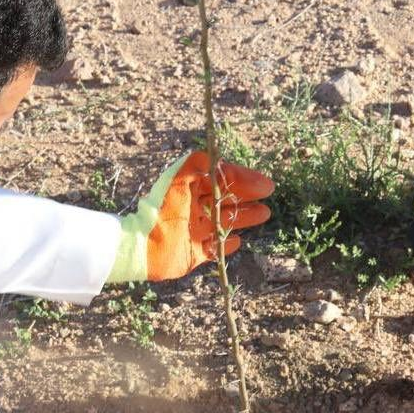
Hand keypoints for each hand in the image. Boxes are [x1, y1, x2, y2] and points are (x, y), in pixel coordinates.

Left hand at [106, 151, 273, 283]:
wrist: (145, 246)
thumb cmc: (161, 209)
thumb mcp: (177, 179)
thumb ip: (195, 164)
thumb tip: (216, 159)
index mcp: (188, 191)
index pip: (220, 182)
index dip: (242, 180)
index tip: (264, 184)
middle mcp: (192, 210)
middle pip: (224, 201)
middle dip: (246, 198)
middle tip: (268, 196)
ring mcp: (194, 232)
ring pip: (224, 223)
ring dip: (243, 218)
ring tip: (264, 214)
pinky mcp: (194, 253)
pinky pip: (214, 248)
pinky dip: (226, 245)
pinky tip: (238, 241)